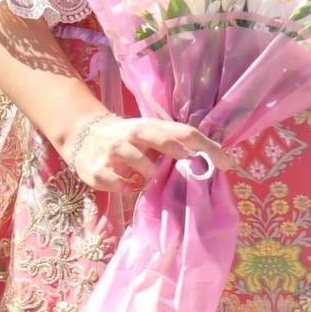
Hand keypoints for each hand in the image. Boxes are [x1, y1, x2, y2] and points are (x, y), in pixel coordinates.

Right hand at [60, 112, 220, 192]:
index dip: (206, 147)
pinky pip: (112, 179)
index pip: (183, 132)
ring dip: (146, 169)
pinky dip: (123, 184)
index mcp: (149, 126)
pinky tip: (129, 185)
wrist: (83, 136)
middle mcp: (129, 134)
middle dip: (172, 146)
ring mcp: (110, 151)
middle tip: (186, 159)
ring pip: (131, 158)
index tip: (227, 163)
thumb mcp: (149, 136)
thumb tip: (212, 164)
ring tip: (151, 177)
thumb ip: (174, 146)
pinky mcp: (96, 170)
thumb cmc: (129, 140)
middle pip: (154, 135)